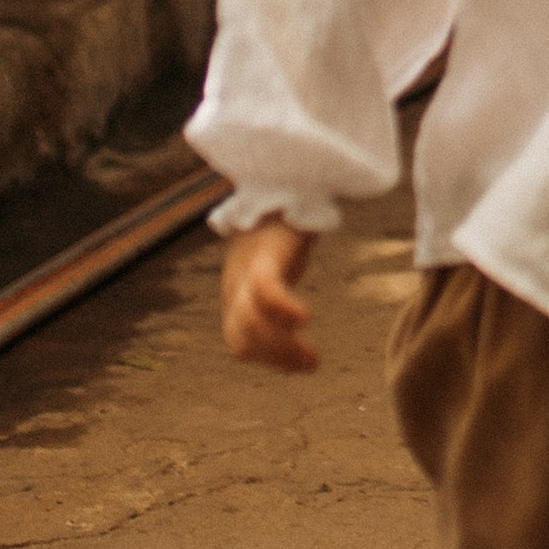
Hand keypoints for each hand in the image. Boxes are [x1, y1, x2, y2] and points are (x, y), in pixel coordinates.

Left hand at [221, 219, 318, 372]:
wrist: (282, 183)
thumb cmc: (280, 226)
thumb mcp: (273, 265)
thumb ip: (272, 291)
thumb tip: (290, 322)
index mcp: (236, 291)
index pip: (239, 340)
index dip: (267, 357)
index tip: (299, 364)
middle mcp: (236, 284)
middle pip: (240, 337)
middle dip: (276, 358)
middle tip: (312, 365)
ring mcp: (246, 269)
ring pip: (249, 322)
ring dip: (281, 347)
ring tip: (313, 357)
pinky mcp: (265, 253)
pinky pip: (265, 290)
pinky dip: (282, 310)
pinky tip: (304, 318)